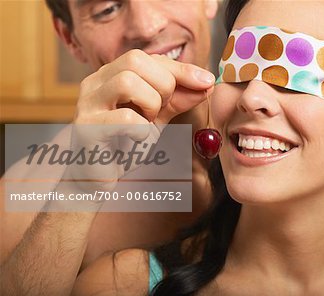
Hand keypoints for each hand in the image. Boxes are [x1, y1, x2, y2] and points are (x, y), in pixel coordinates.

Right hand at [62, 49, 214, 192]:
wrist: (99, 178)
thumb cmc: (126, 144)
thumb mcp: (158, 117)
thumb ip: (178, 98)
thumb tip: (206, 84)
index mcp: (112, 75)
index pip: (150, 58)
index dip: (182, 69)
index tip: (207, 82)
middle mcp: (96, 83)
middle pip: (135, 60)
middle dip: (163, 85)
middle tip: (163, 110)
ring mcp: (88, 104)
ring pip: (127, 82)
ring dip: (151, 105)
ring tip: (147, 124)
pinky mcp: (87, 128)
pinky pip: (125, 118)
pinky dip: (142, 130)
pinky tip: (139, 139)